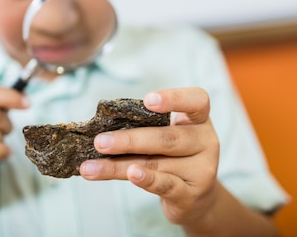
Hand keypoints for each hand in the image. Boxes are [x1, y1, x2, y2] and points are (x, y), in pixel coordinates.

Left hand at [79, 87, 220, 227]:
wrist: (196, 198)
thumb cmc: (174, 158)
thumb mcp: (167, 136)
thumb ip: (145, 129)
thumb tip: (101, 129)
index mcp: (198, 120)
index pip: (196, 101)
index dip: (174, 98)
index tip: (147, 100)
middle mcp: (206, 142)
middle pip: (167, 138)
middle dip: (129, 140)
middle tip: (99, 142)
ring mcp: (202, 170)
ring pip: (156, 164)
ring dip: (118, 165)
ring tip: (90, 167)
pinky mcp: (192, 195)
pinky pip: (166, 185)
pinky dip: (146, 179)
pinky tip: (130, 175)